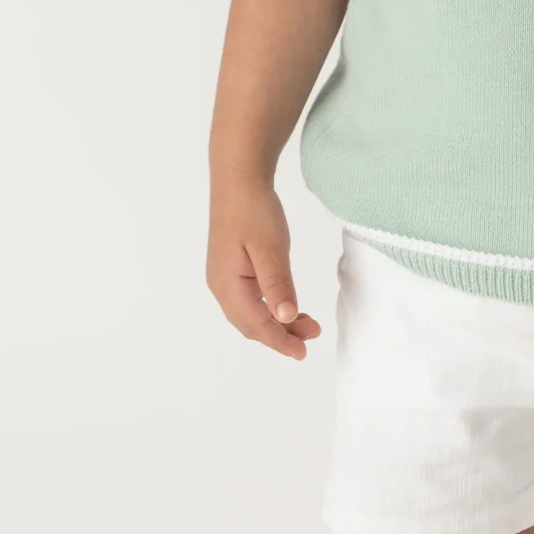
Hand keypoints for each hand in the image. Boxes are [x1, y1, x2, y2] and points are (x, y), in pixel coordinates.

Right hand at [207, 184, 323, 360]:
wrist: (238, 180)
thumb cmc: (254, 210)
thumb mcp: (270, 248)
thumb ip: (277, 285)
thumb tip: (286, 318)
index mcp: (227, 285)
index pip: (256, 324)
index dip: (280, 341)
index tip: (303, 352)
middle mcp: (221, 286)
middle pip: (250, 325)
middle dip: (281, 335)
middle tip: (312, 336)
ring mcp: (224, 278)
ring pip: (250, 314)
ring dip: (277, 323)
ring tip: (307, 324)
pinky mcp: (231, 270)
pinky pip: (250, 301)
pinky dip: (270, 310)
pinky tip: (287, 307)